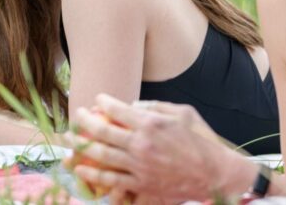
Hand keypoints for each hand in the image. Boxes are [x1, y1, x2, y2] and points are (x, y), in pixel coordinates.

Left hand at [69, 94, 253, 201]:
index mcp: (152, 123)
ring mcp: (139, 167)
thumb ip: (157, 107)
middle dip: (85, 121)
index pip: (118, 109)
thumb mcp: (185, 113)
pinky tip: (82, 168)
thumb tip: (133, 108)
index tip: (98, 100)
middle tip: (77, 116)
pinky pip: (112, 180)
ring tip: (69, 140)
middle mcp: (141, 144)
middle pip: (103, 131)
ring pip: (102, 156)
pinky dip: (94, 174)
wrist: (216, 174)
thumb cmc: (203, 140)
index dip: (104, 103)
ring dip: (81, 146)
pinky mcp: (141, 185)